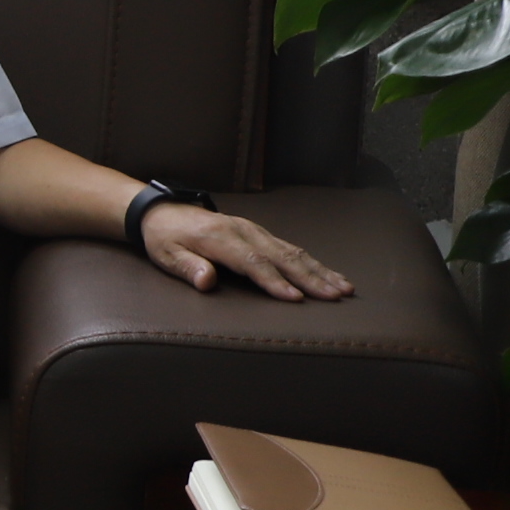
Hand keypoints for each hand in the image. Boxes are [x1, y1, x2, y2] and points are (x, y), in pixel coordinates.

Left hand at [141, 203, 352, 302]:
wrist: (165, 211)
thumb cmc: (165, 238)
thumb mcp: (166, 254)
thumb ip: (186, 267)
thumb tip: (205, 282)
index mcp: (220, 239)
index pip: (252, 263)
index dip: (274, 281)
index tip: (294, 298)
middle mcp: (244, 232)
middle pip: (282, 257)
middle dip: (310, 278)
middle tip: (335, 296)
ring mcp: (255, 231)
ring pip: (293, 252)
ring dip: (320, 271)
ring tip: (344, 288)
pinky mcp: (261, 234)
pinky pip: (291, 248)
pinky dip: (313, 263)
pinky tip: (330, 275)